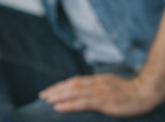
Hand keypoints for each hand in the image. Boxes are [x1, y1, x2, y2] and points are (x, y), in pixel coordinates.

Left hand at [39, 73, 162, 116]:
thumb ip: (97, 86)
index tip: (49, 90)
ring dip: (58, 96)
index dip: (60, 86)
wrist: (144, 92)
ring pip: (73, 92)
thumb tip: (86, 89)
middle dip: (55, 90)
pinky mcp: (103, 102)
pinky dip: (68, 104)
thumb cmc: (129, 90)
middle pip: (70, 85)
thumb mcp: (110, 85)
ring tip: (46, 100)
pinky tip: (58, 107)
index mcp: (96, 80)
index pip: (74, 81)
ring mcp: (98, 92)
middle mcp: (94, 84)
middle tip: (42, 95)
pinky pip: (82, 103)